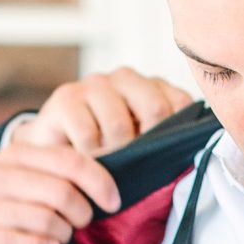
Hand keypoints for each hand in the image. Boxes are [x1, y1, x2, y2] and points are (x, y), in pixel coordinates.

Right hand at [0, 67, 196, 243]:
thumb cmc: (26, 218)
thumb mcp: (48, 190)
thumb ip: (74, 178)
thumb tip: (130, 171)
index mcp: (18, 155)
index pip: (69, 159)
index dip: (99, 180)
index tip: (115, 202)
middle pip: (57, 189)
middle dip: (81, 212)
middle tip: (85, 225)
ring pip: (38, 215)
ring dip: (62, 232)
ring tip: (65, 239)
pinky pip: (13, 241)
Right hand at [25, 67, 194, 155]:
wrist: (51, 152)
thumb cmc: (104, 152)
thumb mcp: (141, 147)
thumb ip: (165, 143)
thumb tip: (191, 156)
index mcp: (151, 86)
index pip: (180, 104)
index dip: (175, 135)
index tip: (163, 156)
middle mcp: (125, 77)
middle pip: (155, 110)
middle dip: (146, 146)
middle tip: (133, 165)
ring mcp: (95, 83)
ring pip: (119, 126)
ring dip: (114, 155)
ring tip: (106, 164)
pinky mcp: (66, 96)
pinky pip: (88, 135)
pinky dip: (89, 156)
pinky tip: (85, 158)